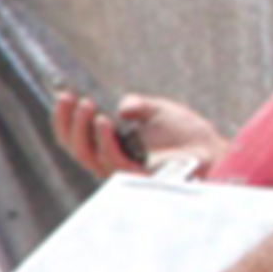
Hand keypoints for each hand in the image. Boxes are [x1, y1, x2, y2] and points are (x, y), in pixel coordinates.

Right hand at [53, 86, 225, 179]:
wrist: (209, 148)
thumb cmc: (184, 132)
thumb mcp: (156, 109)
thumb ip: (136, 105)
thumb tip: (121, 107)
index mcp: (108, 144)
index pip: (75, 135)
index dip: (64, 117)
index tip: (63, 95)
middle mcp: (108, 158)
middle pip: (73, 146)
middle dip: (67, 121)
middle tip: (71, 98)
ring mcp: (118, 168)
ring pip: (85, 154)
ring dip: (81, 128)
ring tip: (86, 105)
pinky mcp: (133, 175)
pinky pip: (109, 159)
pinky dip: (103, 140)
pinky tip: (104, 120)